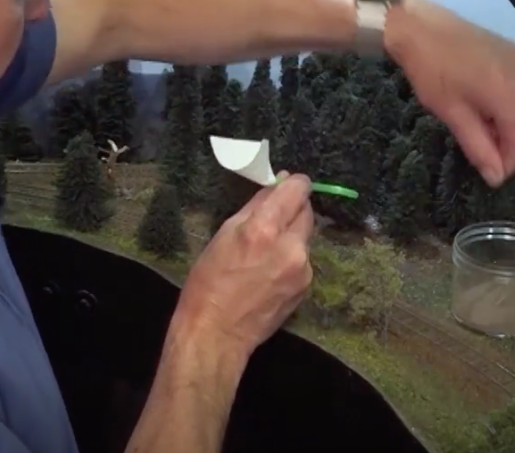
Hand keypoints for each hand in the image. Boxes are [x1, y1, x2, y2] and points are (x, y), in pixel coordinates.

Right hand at [175, 173, 314, 358]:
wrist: (217, 332)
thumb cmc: (208, 280)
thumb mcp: (223, 234)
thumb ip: (254, 207)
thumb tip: (275, 186)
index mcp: (264, 229)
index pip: (297, 189)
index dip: (292, 182)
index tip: (284, 184)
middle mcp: (291, 246)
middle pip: (306, 211)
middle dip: (292, 208)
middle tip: (271, 217)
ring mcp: (303, 269)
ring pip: (304, 236)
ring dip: (291, 235)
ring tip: (265, 251)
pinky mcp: (306, 287)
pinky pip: (303, 259)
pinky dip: (291, 257)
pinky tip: (269, 271)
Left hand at [386, 0, 514, 187]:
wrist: (416, 23)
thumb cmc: (429, 70)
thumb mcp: (450, 112)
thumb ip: (477, 145)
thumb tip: (496, 176)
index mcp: (510, 92)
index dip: (509, 160)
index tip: (493, 178)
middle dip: (507, 142)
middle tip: (486, 160)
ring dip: (505, 123)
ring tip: (482, 137)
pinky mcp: (509, 50)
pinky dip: (503, 102)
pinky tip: (484, 110)